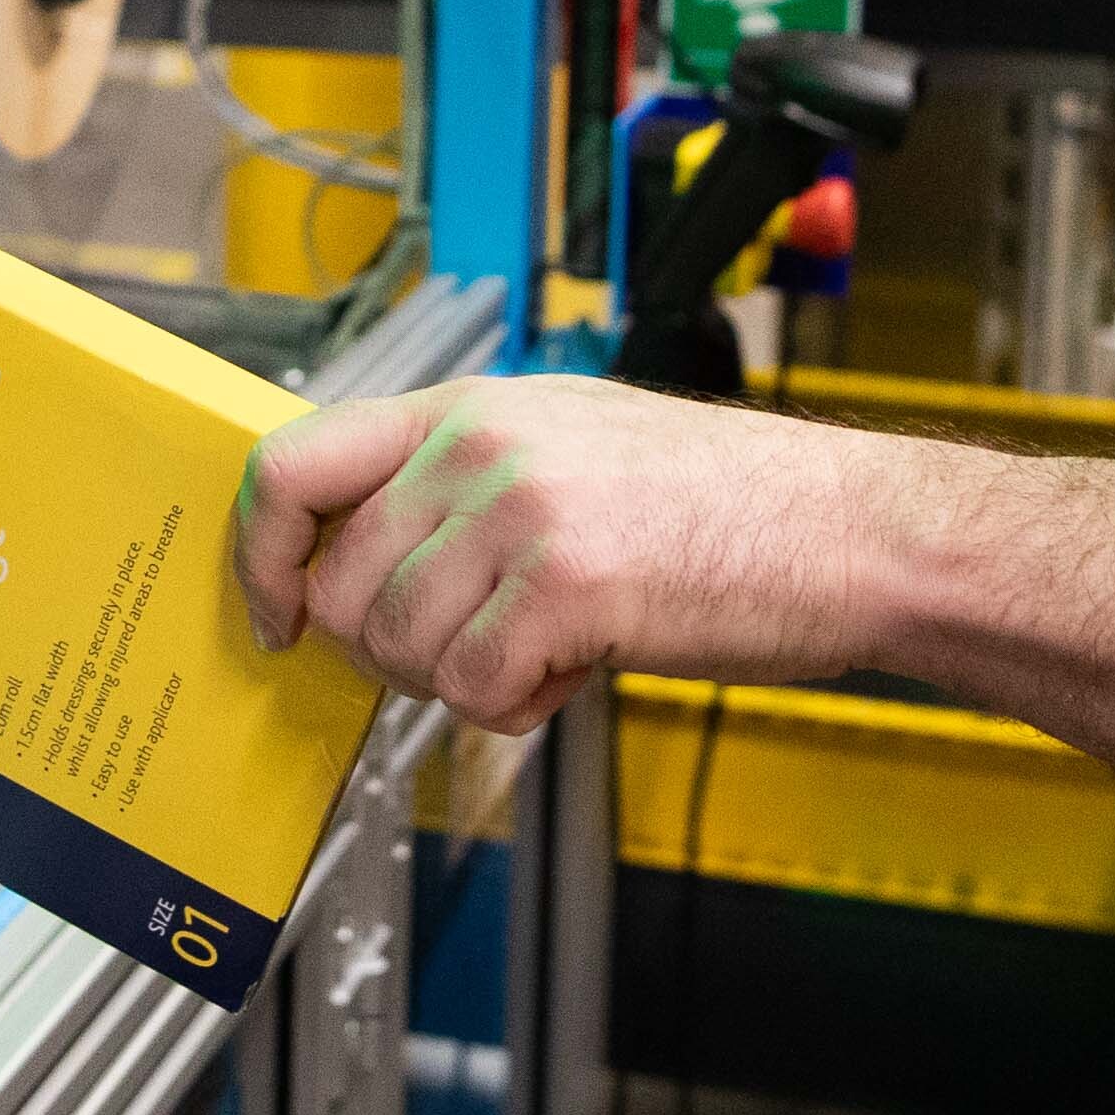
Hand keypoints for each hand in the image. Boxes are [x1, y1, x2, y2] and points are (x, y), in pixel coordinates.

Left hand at [234, 377, 909, 731]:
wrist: (852, 531)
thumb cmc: (724, 505)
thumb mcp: (571, 447)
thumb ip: (459, 484)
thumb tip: (354, 570)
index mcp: (472, 404)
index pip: (295, 463)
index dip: (262, 555)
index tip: (276, 616)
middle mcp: (483, 443)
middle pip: (341, 585)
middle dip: (392, 650)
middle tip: (478, 649)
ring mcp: (523, 508)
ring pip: (400, 648)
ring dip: (463, 681)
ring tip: (550, 648)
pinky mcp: (568, 583)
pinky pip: (472, 693)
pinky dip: (518, 710)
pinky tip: (580, 670)